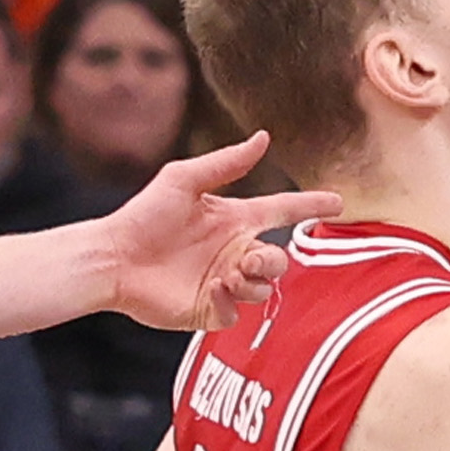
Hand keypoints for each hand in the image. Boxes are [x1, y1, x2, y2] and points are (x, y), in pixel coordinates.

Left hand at [91, 134, 337, 330]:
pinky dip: (230, 303)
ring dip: (253, 282)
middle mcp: (233, 253)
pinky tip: (212, 289)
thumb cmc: (141, 216)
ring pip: (264, 289)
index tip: (339, 202)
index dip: (311, 205)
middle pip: (279, 259)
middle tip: (249, 258)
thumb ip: (226, 163)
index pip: (283, 210)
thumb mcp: (182, 180)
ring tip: (226, 276)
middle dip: (273, 260)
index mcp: (235, 221)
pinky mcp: (207, 311)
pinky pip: (236, 314)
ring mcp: (223, 283)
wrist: (111, 259)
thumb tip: (264, 137)